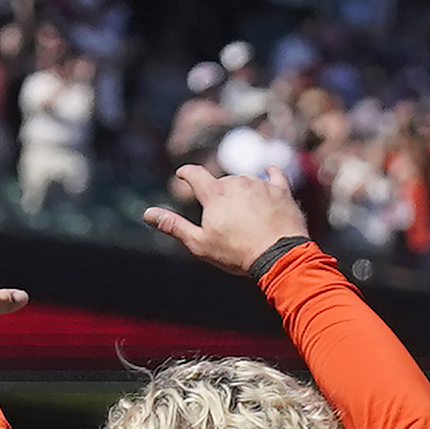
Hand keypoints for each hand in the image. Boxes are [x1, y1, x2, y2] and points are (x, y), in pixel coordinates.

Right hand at [141, 164, 312, 275]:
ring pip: (245, 181)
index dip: (186, 173)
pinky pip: (274, 176)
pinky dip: (269, 175)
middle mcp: (237, 183)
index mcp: (215, 194)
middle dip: (218, 193)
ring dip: (241, 192)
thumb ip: (173, 226)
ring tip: (244, 215)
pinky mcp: (281, 191)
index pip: (195, 174)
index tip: (182, 173)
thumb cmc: (235, 253)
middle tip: (221, 217)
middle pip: (222, 182)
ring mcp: (261, 185)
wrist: (278, 255)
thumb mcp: (199, 243)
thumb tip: (147, 213)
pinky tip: (268, 173)